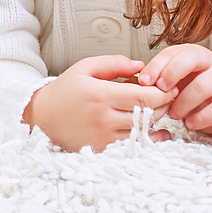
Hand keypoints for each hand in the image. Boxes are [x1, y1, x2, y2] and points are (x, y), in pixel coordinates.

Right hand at [25, 55, 172, 151]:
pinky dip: (150, 139)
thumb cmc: (64, 91)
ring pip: (144, 131)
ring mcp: (104, 136)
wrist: (42, 116)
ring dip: (157, 120)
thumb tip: (141, 65)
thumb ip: (114, 63)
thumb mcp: (85, 68)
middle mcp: (104, 118)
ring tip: (158, 109)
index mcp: (100, 94)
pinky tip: (157, 131)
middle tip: (169, 97)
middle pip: (148, 115)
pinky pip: (135, 146)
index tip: (169, 87)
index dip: (163, 93)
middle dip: (164, 105)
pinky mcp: (103, 149)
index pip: (144, 96)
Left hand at [135, 43, 211, 137]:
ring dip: (183, 103)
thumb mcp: (172, 79)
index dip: (156, 67)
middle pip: (190, 61)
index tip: (144, 82)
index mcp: (190, 53)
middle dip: (172, 76)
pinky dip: (200, 118)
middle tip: (161, 93)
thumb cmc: (190, 87)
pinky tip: (190, 123)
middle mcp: (208, 62)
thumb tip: (139, 82)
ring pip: (202, 87)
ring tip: (174, 113)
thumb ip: (157, 77)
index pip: (172, 53)